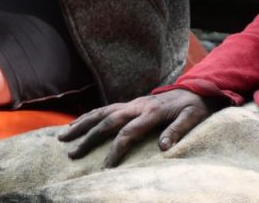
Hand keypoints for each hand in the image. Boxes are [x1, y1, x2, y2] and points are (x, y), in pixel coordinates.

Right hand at [58, 90, 213, 167]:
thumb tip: (163, 147)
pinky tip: (76, 124)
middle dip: (88, 138)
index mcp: (151, 112)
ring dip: (82, 124)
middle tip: (72, 153)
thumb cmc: (194, 106)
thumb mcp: (192, 117)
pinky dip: (89, 116)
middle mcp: (137, 106)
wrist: (196, 89)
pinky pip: (105, 109)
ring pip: (102, 112)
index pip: (128, 133)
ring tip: (63, 136)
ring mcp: (132, 103)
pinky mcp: (130, 103)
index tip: (105, 169)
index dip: (115, 152)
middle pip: (108, 121)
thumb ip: (178, 130)